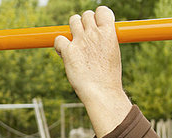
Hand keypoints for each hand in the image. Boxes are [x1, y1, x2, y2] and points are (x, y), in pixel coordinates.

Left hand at [54, 7, 130, 137]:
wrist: (102, 93)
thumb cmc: (108, 78)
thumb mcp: (112, 54)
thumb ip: (104, 40)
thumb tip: (98, 35)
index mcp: (109, 33)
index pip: (101, 11)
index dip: (97, 17)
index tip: (95, 26)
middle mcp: (95, 34)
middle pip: (85, 15)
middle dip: (83, 24)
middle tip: (84, 39)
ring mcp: (81, 41)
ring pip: (72, 21)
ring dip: (72, 30)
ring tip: (74, 44)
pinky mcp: (68, 51)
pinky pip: (58, 39)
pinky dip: (59, 45)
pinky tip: (64, 54)